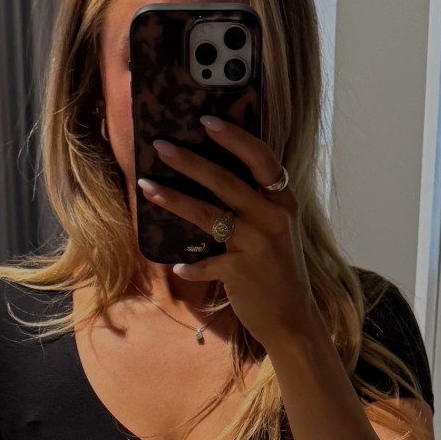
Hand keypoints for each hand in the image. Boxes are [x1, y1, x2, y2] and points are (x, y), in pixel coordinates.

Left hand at [137, 115, 315, 349]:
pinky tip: (177, 266)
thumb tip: (213, 178)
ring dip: (174, 199)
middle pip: (226, 181)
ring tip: (147, 186)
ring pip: (209, 214)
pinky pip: (206, 262)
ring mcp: (257, 244)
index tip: (207, 120)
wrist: (293, 319)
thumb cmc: (279, 271)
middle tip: (160, 145)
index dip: (235, 138)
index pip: (261, 159)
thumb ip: (255, 205)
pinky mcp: (241, 272)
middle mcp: (272, 218)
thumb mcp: (277, 231)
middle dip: (189, 161)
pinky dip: (189, 266)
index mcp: (283, 202)